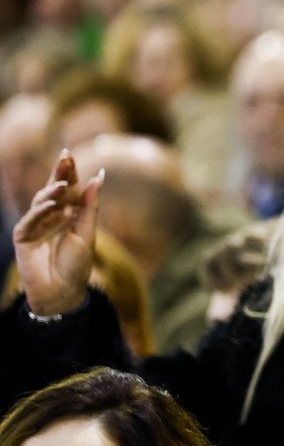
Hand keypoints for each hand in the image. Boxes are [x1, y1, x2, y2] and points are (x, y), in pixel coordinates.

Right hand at [13, 151, 102, 315]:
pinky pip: (30, 220)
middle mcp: (50, 216)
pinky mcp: (23, 237)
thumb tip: (98, 177)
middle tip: (65, 157)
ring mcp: (35, 226)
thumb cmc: (77, 264)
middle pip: (53, 190)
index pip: (68, 189)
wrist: (63, 291)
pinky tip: (53, 204)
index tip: (70, 154)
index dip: (69, 172)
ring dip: (52, 192)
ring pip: (41, 202)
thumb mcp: (87, 233)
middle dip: (59, 173)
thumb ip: (89, 206)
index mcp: (67, 214)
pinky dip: (41, 212)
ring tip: (64, 184)